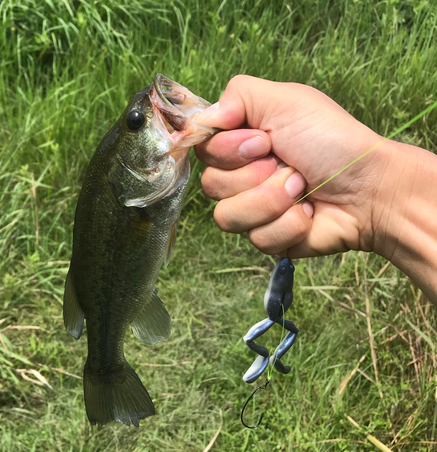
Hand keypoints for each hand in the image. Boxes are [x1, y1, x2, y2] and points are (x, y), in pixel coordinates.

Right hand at [195, 75, 395, 257]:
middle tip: (291, 166)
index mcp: (242, 142)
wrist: (370, 188)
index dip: (229, 150)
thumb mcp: (287, 100)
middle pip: (211, 186)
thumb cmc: (332, 140)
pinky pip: (257, 238)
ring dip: (272, 201)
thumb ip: (239, 95)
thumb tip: (200, 120)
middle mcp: (241, 176)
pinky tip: (308, 213)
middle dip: (256, 176)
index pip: (203, 150)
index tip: (264, 142)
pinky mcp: (267, 238)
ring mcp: (252, 210)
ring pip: (228, 217)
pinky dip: (289, 224)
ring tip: (302, 189)